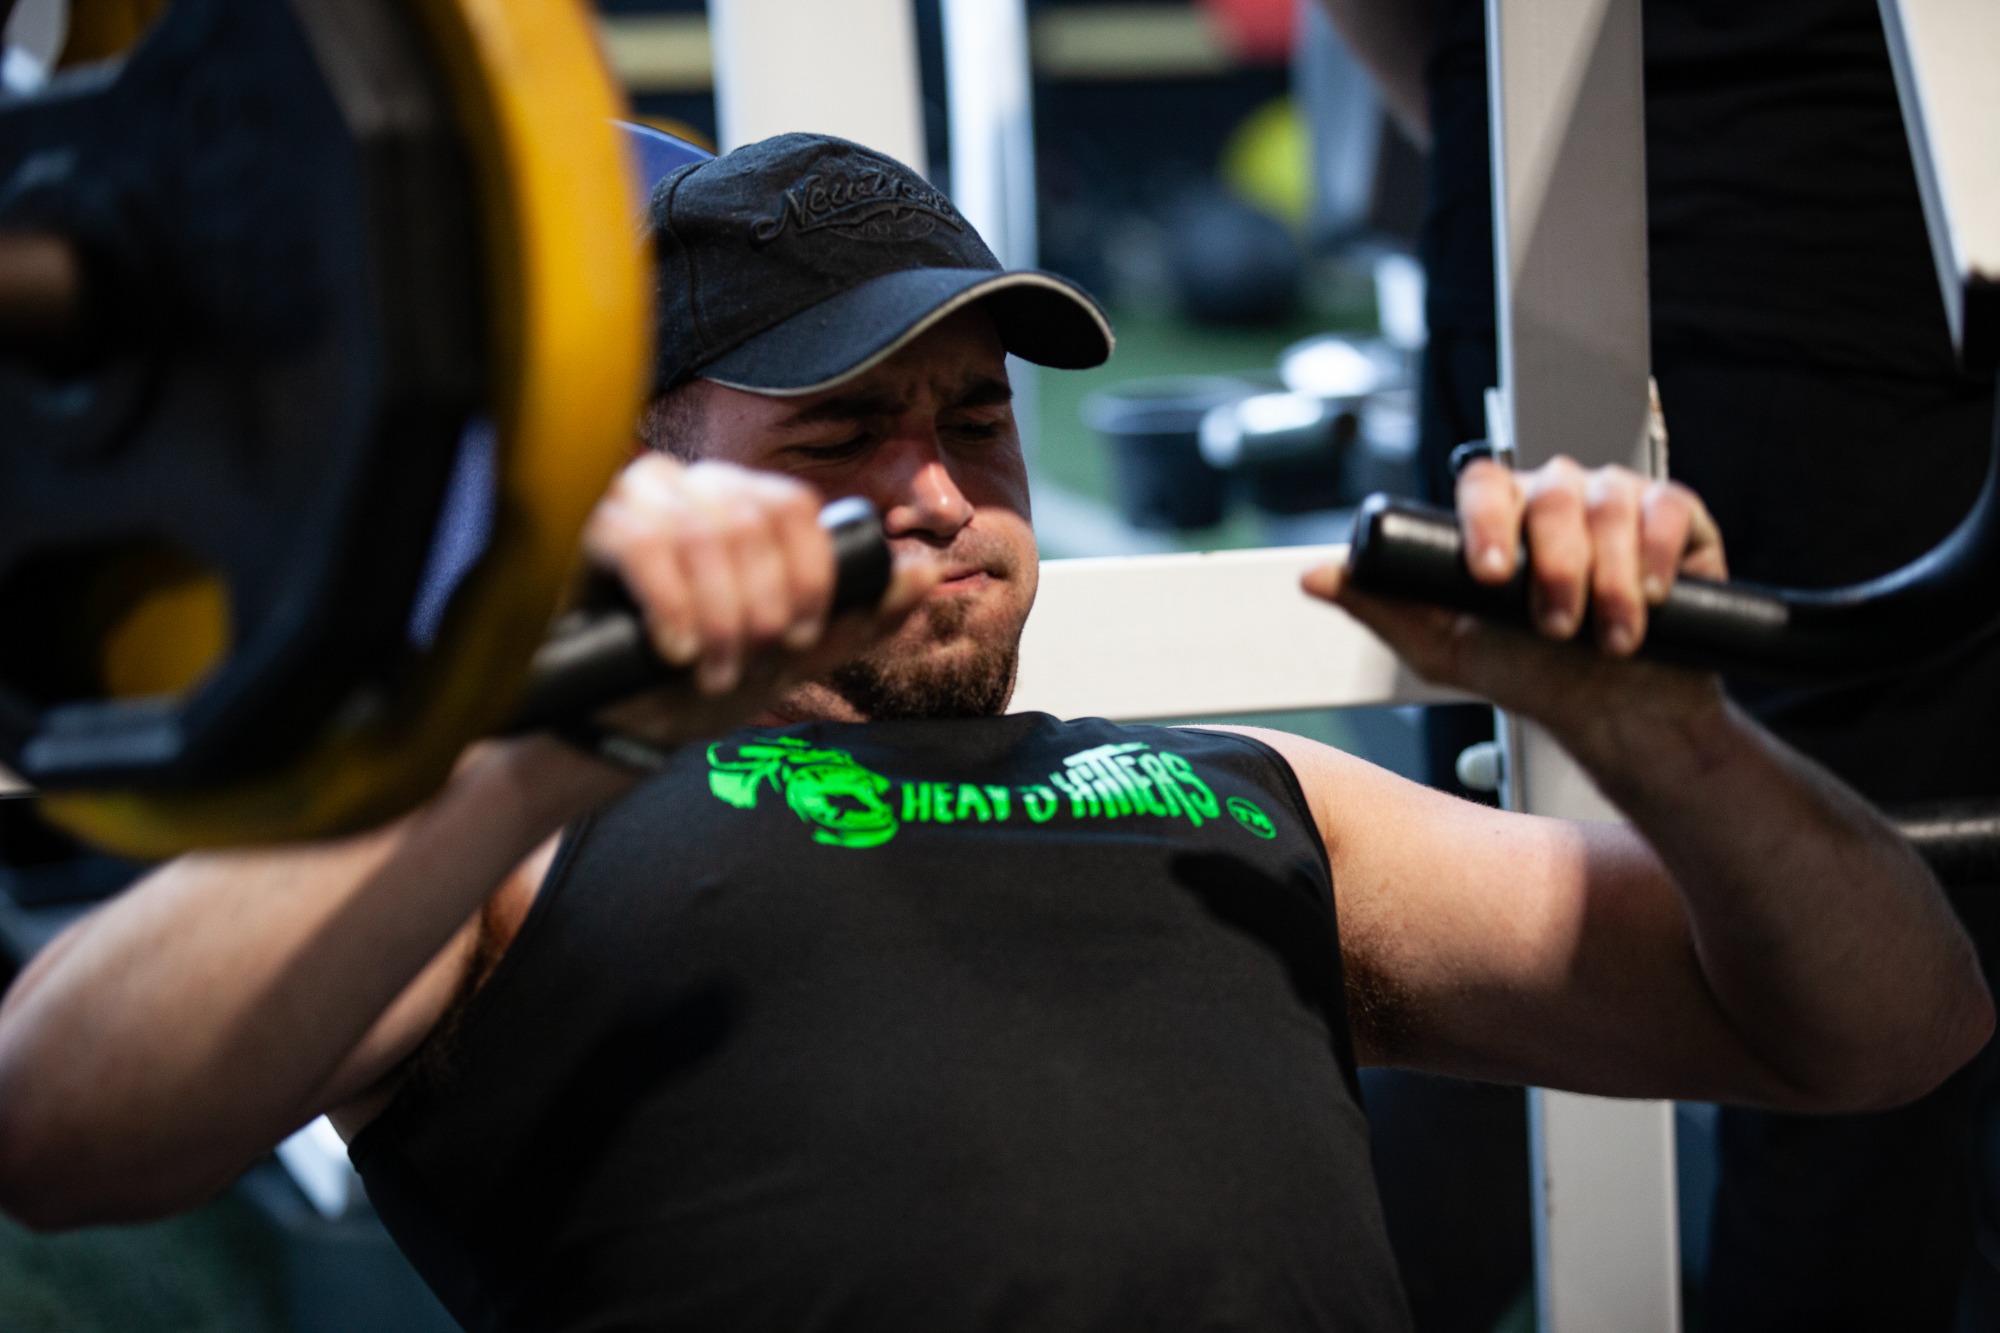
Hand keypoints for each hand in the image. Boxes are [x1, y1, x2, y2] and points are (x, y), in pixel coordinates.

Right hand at [578, 454, 936, 745]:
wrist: (602, 727)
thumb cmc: (687, 684)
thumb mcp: (779, 659)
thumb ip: (852, 620)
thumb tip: (923, 576)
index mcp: (736, 505)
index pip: (793, 506)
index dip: (809, 574)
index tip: (798, 636)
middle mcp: (686, 487)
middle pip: (752, 519)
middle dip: (763, 606)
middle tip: (748, 661)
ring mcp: (630, 499)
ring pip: (702, 532)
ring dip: (718, 617)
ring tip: (709, 670)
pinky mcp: (582, 525)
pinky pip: (640, 543)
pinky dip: (670, 606)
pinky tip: (673, 649)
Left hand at [1304, 458, 1727, 742]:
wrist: (1614, 714)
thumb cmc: (1530, 677)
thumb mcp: (1444, 650)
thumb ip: (1382, 607)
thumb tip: (1315, 576)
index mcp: (1498, 517)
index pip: (1482, 484)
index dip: (1485, 523)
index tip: (1490, 576)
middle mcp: (1555, 499)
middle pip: (1549, 491)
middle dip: (1554, 565)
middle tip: (1554, 624)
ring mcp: (1617, 504)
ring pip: (1609, 502)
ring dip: (1607, 576)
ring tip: (1606, 635)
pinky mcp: (1676, 521)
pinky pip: (1669, 508)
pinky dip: (1658, 554)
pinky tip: (1651, 596)